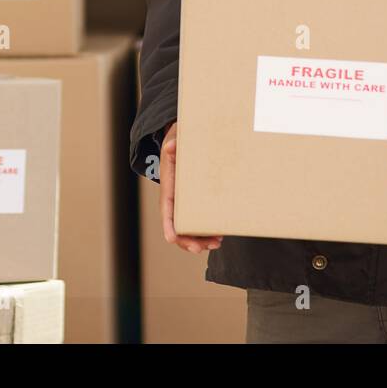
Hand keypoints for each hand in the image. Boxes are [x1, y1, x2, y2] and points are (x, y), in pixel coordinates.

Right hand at [158, 122, 222, 254]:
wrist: (185, 143)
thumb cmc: (179, 143)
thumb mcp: (175, 139)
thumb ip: (173, 143)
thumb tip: (170, 147)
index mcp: (169, 188)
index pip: (166, 210)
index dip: (168, 225)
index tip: (172, 238)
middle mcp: (176, 201)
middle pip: (177, 227)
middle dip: (187, 241)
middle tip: (201, 248)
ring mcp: (186, 205)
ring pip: (189, 230)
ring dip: (200, 241)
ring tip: (216, 243)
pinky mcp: (197, 205)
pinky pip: (199, 224)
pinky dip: (207, 233)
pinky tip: (220, 236)